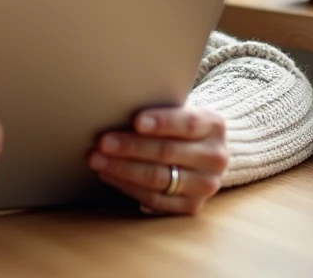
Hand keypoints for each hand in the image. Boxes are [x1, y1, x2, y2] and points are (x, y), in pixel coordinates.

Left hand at [89, 106, 227, 214]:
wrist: (201, 151)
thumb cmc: (178, 124)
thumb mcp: (177, 109)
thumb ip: (157, 107)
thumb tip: (117, 107)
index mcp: (214, 126)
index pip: (187, 123)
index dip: (161, 122)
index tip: (136, 121)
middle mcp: (215, 157)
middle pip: (168, 152)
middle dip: (130, 147)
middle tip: (101, 143)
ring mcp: (205, 185)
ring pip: (159, 178)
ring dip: (123, 169)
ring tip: (97, 160)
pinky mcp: (192, 206)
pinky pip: (155, 199)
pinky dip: (128, 187)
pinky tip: (109, 174)